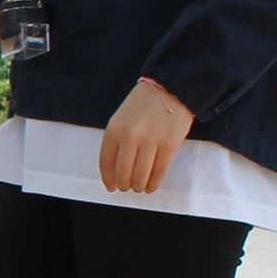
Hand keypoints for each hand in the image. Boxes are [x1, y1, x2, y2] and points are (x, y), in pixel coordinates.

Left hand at [100, 78, 193, 193]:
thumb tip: (115, 169)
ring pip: (141, 175)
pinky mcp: (170, 145)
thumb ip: (117, 141)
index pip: (105, 162)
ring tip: (139, 188)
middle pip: (123, 172)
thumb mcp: (120, 118)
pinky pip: (159, 171)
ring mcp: (151, 141)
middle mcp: (130, 137)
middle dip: (124, 185)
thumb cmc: (143, 105)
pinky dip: (154, 183)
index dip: (107, 179)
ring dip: (138, 186)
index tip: (110, 186)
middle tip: (127, 187)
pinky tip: (151, 187)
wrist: (170, 89)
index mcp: (114, 130)